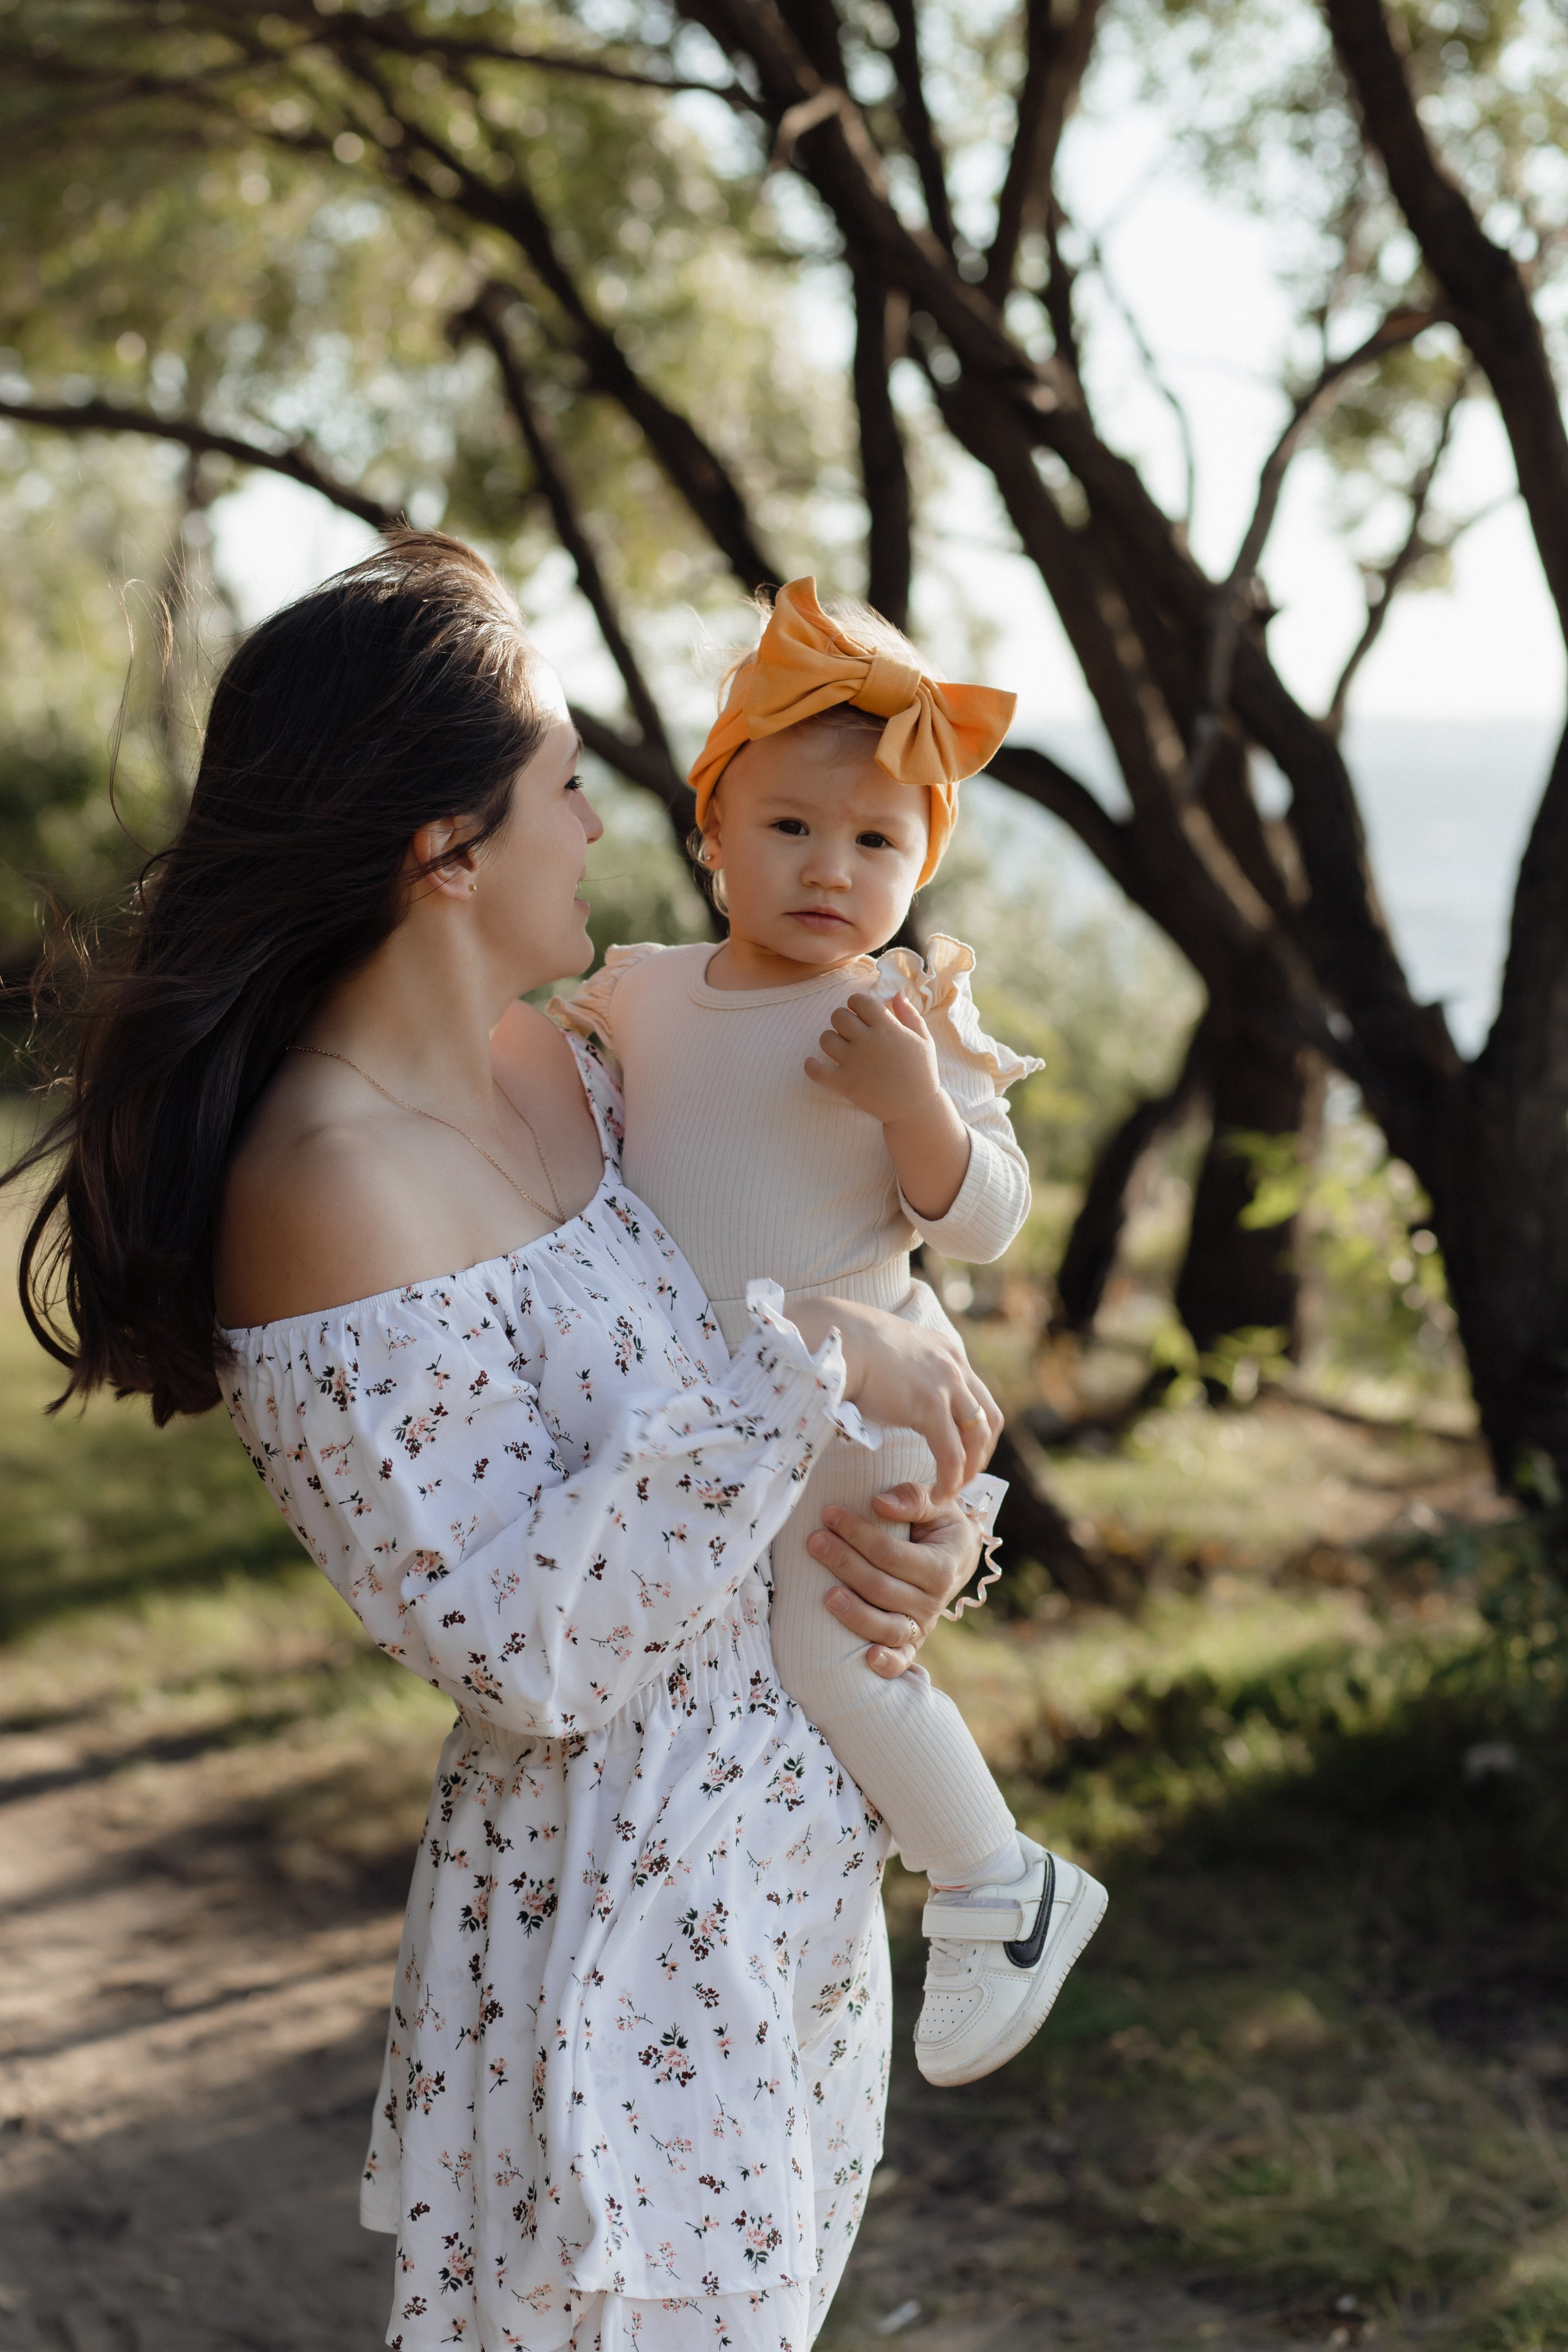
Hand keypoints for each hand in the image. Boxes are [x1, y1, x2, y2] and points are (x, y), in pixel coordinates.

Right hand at [789, 1297, 1001, 1497]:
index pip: (977, 1396)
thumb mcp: (892, 1356)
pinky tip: (938, 1494)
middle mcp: (955, 1365)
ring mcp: (947, 1383)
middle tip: (965, 1476)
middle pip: (989, 1417)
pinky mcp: (931, 1404)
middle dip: (982, 1452)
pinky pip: (951, 1453)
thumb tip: (894, 1397)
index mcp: (946, 1352)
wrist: (838, 1340)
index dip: (975, 1430)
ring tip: (952, 1489)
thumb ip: (905, 1376)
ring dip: (970, 1468)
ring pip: (977, 1437)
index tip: (964, 1452)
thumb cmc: (850, 1349)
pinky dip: (949, 1478)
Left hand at [804, 991, 940, 1124]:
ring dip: (830, 1039)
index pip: (859, 1001)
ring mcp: (853, 1062)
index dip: (855, 1003)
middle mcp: (867, 1041)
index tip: (859, 1012)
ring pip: (825, 1039)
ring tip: (839, 1046)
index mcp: (886, 1027)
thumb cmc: (922, 1072)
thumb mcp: (923, 1039)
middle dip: (842, 1019)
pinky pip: (817, 1071)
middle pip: (838, 1016)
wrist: (916, 1108)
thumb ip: (909, 1014)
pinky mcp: (844, 1083)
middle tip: (849, 1030)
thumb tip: (896, 994)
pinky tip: (812, 1063)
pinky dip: (811, 1066)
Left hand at [807, 1483, 983, 1676]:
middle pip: (880, 1588)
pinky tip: (867, 1659)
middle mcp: (933, 1601)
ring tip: (825, 1595)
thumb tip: (878, 1502)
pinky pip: (901, 1660)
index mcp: (941, 1566)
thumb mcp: (936, 1505)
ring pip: (885, 1627)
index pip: (891, 1554)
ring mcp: (921, 1625)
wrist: (957, 1556)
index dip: (858, 1534)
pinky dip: (887, 1664)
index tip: (829, 1513)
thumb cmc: (938, 1525)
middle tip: (814, 1540)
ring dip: (854, 1613)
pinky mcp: (911, 1642)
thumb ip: (913, 1498)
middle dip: (844, 1563)